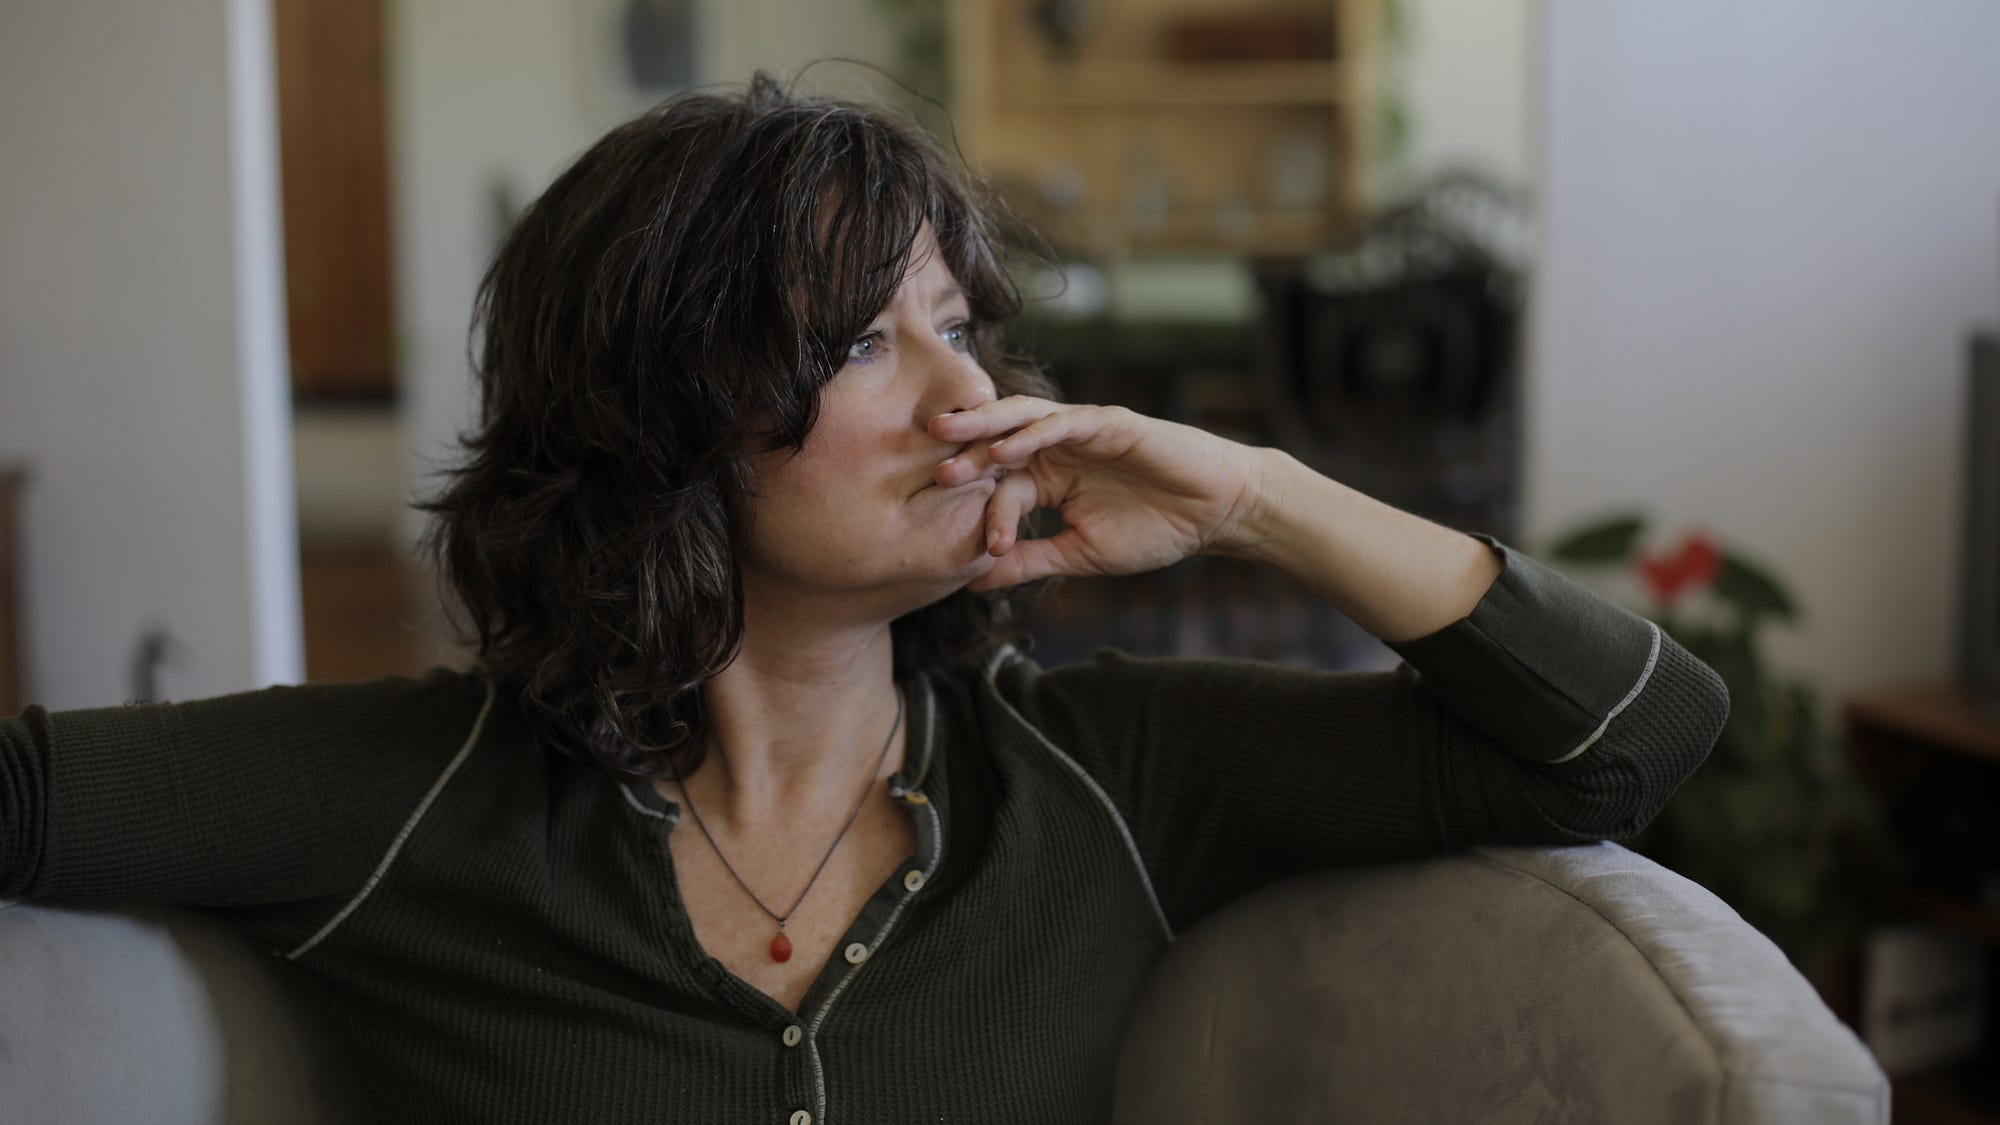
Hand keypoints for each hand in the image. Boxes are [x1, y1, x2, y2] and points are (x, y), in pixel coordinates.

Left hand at [927, 397, 1269, 591]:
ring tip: (948, 437)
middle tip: (921, 461)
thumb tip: (972, 583)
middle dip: (959, 449)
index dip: (982, 516)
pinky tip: (1005, 448)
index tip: (967, 553)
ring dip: (984, 427)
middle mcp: (1056, 448)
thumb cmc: (1155, 530)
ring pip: (1021, 420)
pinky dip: (1032, 432)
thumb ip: (1028, 561)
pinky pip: (1062, 422)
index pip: (1000, 489)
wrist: (1214, 515)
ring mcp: (1080, 430)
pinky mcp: (1107, 422)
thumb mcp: (1079, 555)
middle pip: (996, 441)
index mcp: (1047, 478)